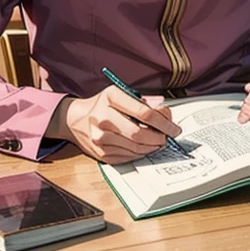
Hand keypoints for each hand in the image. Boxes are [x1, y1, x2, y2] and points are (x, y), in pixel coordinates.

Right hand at [48, 87, 181, 164]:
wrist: (75, 119)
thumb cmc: (104, 104)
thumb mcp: (122, 93)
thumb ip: (145, 101)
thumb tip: (165, 112)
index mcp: (111, 97)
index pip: (144, 112)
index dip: (164, 122)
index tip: (175, 128)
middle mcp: (103, 117)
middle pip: (139, 134)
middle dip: (159, 138)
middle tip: (168, 137)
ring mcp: (100, 137)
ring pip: (134, 148)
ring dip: (151, 147)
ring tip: (158, 142)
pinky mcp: (100, 152)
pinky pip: (127, 157)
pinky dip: (140, 153)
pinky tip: (145, 148)